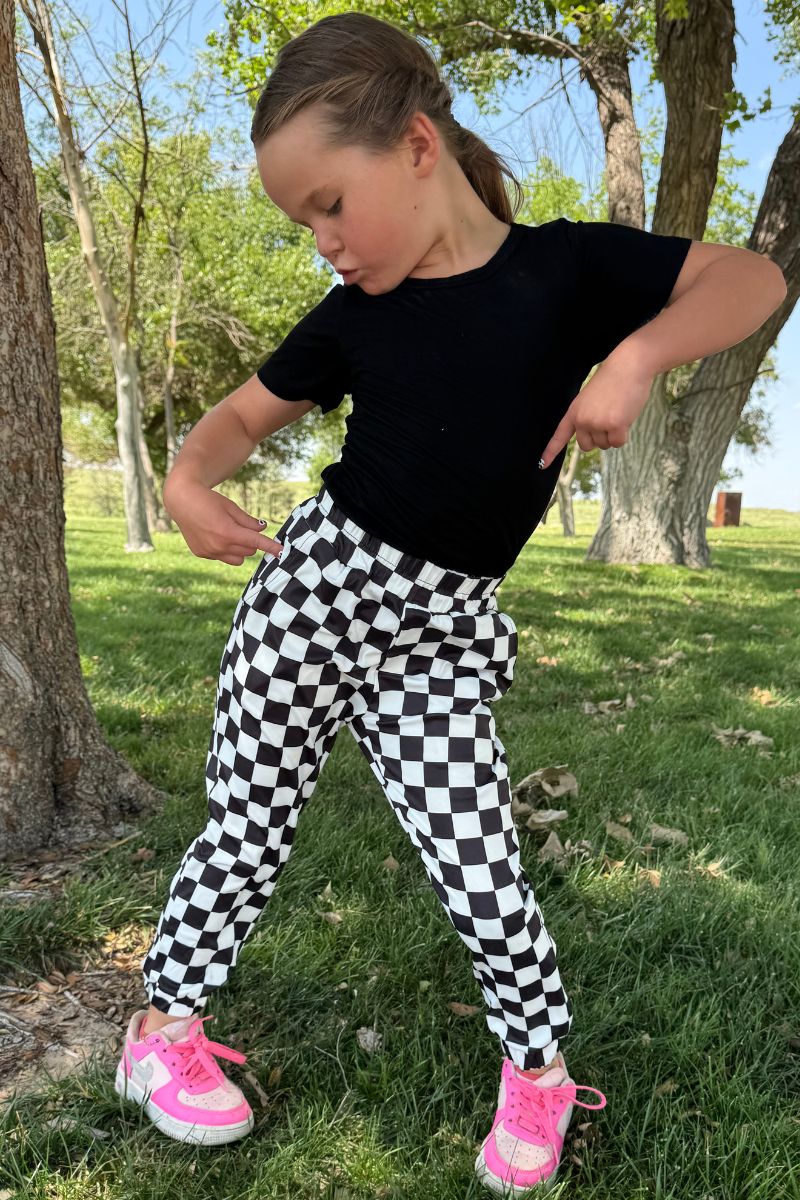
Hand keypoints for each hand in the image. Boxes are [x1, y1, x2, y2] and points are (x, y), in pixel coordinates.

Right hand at [164, 478, 282, 565]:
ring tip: (229, 532)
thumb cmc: (208, 500)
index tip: (282, 552)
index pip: (256, 543)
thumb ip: (248, 521)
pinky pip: (222, 557)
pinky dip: (225, 550)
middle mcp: (218, 546)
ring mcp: (209, 552)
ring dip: (240, 549)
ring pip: (237, 559)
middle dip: (251, 542)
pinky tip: (214, 535)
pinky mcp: (202, 554)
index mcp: (228, 532)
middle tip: (243, 527)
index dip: (271, 547)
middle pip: (249, 552)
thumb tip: (263, 529)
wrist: (181, 500)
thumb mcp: (231, 507)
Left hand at [537, 355, 654, 469]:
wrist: (628, 366)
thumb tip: (594, 441)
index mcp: (574, 412)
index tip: (542, 465)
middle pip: (587, 446)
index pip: (559, 436)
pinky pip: (618, 443)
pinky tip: (625, 416)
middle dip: (599, 438)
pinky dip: (624, 434)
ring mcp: (597, 423)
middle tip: (608, 418)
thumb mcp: (590, 399)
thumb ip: (587, 418)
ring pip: (605, 445)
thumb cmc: (613, 382)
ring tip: (617, 411)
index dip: (551, 452)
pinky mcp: (614, 426)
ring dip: (613, 433)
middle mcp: (582, 420)